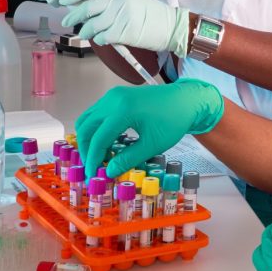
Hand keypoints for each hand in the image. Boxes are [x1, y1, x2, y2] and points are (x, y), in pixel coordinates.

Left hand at [59, 0, 189, 53]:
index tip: (63, 0)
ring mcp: (121, 15)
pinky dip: (99, 40)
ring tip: (84, 34)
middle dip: (73, 16)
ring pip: (92, 24)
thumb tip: (86, 6)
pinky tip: (101, 40)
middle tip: (66, 21)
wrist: (171, 26)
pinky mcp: (125, 31)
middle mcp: (119, 0)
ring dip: (85, 31)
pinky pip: (103, 37)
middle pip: (87, 7)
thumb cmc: (150, 14)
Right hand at [74, 78, 223, 177]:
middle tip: (93, 166)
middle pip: (86, 127)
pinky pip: (96, 113)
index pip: (98, 139)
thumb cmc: (173, 121)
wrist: (185, 101)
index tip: (91, 174)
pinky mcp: (115, 96)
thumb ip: (128, 159)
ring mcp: (113, 95)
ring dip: (90, 138)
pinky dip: (96, 129)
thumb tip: (109, 171)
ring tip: (100, 156)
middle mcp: (113, 100)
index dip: (92, 159)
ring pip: (88, 119)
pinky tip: (106, 143)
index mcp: (123, 111)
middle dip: (86, 149)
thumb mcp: (152, 145)